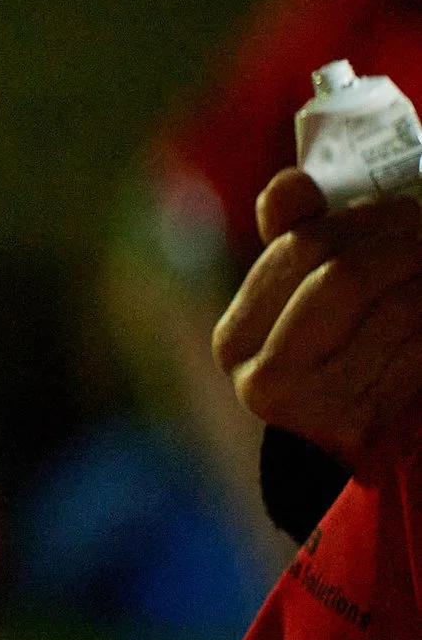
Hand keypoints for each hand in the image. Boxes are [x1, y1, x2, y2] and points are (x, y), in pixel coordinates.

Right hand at [212, 168, 421, 468]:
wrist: (375, 456)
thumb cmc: (346, 360)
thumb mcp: (310, 300)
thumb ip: (296, 236)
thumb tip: (291, 183)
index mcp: (235, 336)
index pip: (300, 246)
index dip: (366, 220)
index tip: (411, 211)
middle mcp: (255, 377)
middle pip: (342, 276)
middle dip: (404, 247)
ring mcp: (307, 411)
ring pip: (394, 312)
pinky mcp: (363, 432)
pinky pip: (419, 355)